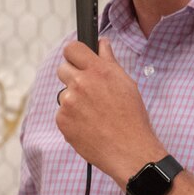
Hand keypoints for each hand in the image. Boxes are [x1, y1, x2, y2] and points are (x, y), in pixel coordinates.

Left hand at [55, 38, 164, 184]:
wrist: (129, 150)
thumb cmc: (132, 117)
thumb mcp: (125, 83)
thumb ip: (109, 61)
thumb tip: (102, 44)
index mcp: (98, 70)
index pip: (71, 48)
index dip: (74, 54)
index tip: (78, 61)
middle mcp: (80, 83)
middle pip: (62, 69)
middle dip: (72, 77)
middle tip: (88, 91)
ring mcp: (69, 102)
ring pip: (64, 94)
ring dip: (74, 101)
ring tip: (94, 114)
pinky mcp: (62, 120)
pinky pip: (62, 113)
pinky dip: (72, 119)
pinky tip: (88, 126)